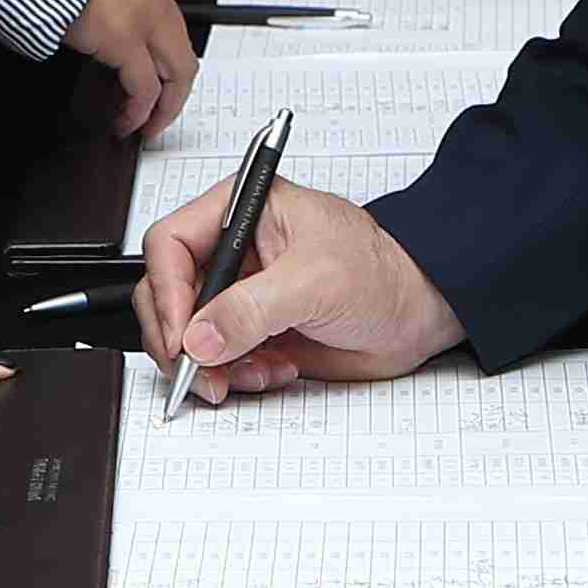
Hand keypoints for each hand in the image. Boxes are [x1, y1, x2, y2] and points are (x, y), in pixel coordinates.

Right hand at [47, 0, 192, 133]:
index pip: (167, 17)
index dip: (163, 50)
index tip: (153, 70)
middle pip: (183, 51)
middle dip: (178, 88)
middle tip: (164, 111)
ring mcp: (142, 13)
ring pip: (175, 70)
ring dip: (164, 102)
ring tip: (145, 122)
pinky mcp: (123, 34)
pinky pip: (143, 86)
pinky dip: (139, 108)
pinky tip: (125, 118)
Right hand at [133, 175, 464, 403]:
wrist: (419, 314)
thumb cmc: (382, 272)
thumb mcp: (316, 281)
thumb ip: (253, 308)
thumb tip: (200, 336)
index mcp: (242, 211)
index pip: (170, 243)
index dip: (167, 292)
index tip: (183, 336)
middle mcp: (234, 250)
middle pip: (167, 294)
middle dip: (182, 339)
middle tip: (201, 372)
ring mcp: (240, 294)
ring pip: (188, 335)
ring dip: (212, 365)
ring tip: (254, 372)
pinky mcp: (252, 332)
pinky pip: (216, 360)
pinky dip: (236, 376)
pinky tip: (275, 370)